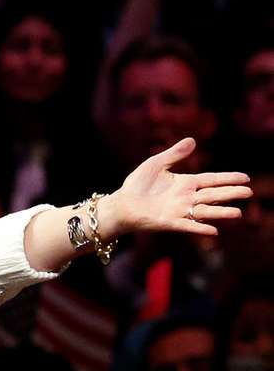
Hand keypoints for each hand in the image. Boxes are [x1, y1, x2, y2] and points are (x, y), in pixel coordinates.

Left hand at [106, 138, 248, 237]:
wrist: (120, 204)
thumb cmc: (137, 185)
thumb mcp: (156, 164)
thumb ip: (174, 154)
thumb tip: (192, 140)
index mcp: (185, 183)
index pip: (211, 180)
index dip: (228, 178)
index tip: (245, 178)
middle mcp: (186, 198)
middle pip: (213, 195)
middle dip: (230, 194)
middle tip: (249, 193)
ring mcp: (179, 211)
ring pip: (205, 211)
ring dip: (221, 212)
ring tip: (238, 213)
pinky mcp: (169, 222)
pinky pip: (188, 225)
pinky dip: (200, 228)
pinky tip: (214, 230)